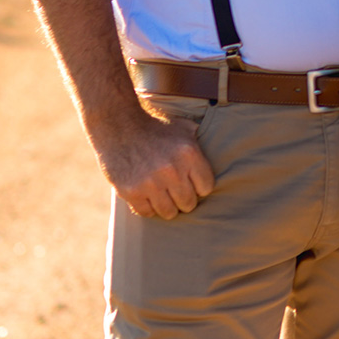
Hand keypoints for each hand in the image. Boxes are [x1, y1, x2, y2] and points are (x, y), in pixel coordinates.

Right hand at [94, 109, 215, 218]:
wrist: (118, 125)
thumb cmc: (154, 128)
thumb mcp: (182, 128)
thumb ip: (199, 140)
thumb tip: (219, 145)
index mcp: (189, 154)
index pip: (206, 188)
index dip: (198, 187)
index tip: (190, 183)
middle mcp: (173, 170)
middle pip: (189, 203)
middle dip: (183, 199)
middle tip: (175, 192)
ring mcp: (151, 183)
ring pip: (169, 212)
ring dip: (166, 206)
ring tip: (161, 196)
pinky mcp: (132, 192)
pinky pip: (147, 213)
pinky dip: (147, 207)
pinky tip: (146, 196)